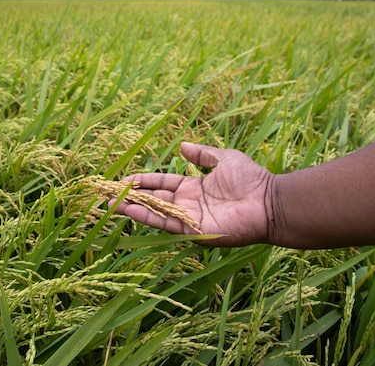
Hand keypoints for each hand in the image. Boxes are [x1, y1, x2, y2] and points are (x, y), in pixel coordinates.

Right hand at [112, 142, 272, 246]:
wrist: (268, 201)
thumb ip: (202, 154)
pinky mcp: (191, 230)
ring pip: (153, 211)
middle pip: (153, 199)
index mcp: (194, 187)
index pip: (162, 184)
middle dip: (130, 196)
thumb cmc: (251, 179)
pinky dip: (145, 216)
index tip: (123, 179)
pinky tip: (127, 210)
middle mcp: (187, 203)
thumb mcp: (223, 158)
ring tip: (108, 203)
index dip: (143, 181)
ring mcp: (188, 218)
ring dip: (130, 208)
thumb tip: (182, 145)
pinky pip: (164, 222)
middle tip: (106, 192)